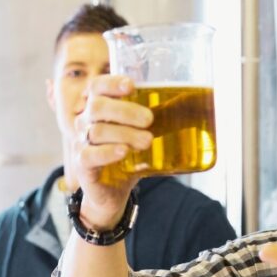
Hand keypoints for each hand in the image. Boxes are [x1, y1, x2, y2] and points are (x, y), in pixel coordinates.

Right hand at [71, 74, 152, 229]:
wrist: (113, 193)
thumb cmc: (129, 158)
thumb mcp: (144, 135)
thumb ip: (160, 119)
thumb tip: (195, 102)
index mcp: (99, 108)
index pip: (97, 87)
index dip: (112, 83)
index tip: (132, 86)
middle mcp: (85, 122)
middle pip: (98, 107)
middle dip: (125, 110)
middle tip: (150, 120)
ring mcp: (81, 143)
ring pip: (97, 131)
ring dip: (124, 133)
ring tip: (147, 141)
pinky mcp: (82, 165)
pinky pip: (88, 154)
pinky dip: (107, 152)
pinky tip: (123, 152)